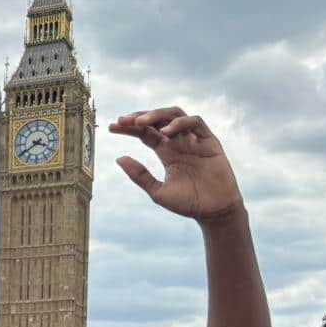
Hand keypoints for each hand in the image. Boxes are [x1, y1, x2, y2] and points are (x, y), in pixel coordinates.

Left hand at [109, 109, 243, 226]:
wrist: (213, 211)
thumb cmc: (187, 203)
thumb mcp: (157, 191)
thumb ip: (140, 175)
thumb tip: (119, 158)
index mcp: (166, 152)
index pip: (146, 133)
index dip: (129, 128)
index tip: (112, 127)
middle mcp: (179, 142)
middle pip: (158, 120)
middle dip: (140, 118)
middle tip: (122, 120)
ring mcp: (194, 140)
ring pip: (175, 116)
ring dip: (157, 115)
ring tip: (140, 122)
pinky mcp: (209, 141)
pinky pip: (195, 123)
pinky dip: (180, 123)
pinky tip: (165, 131)